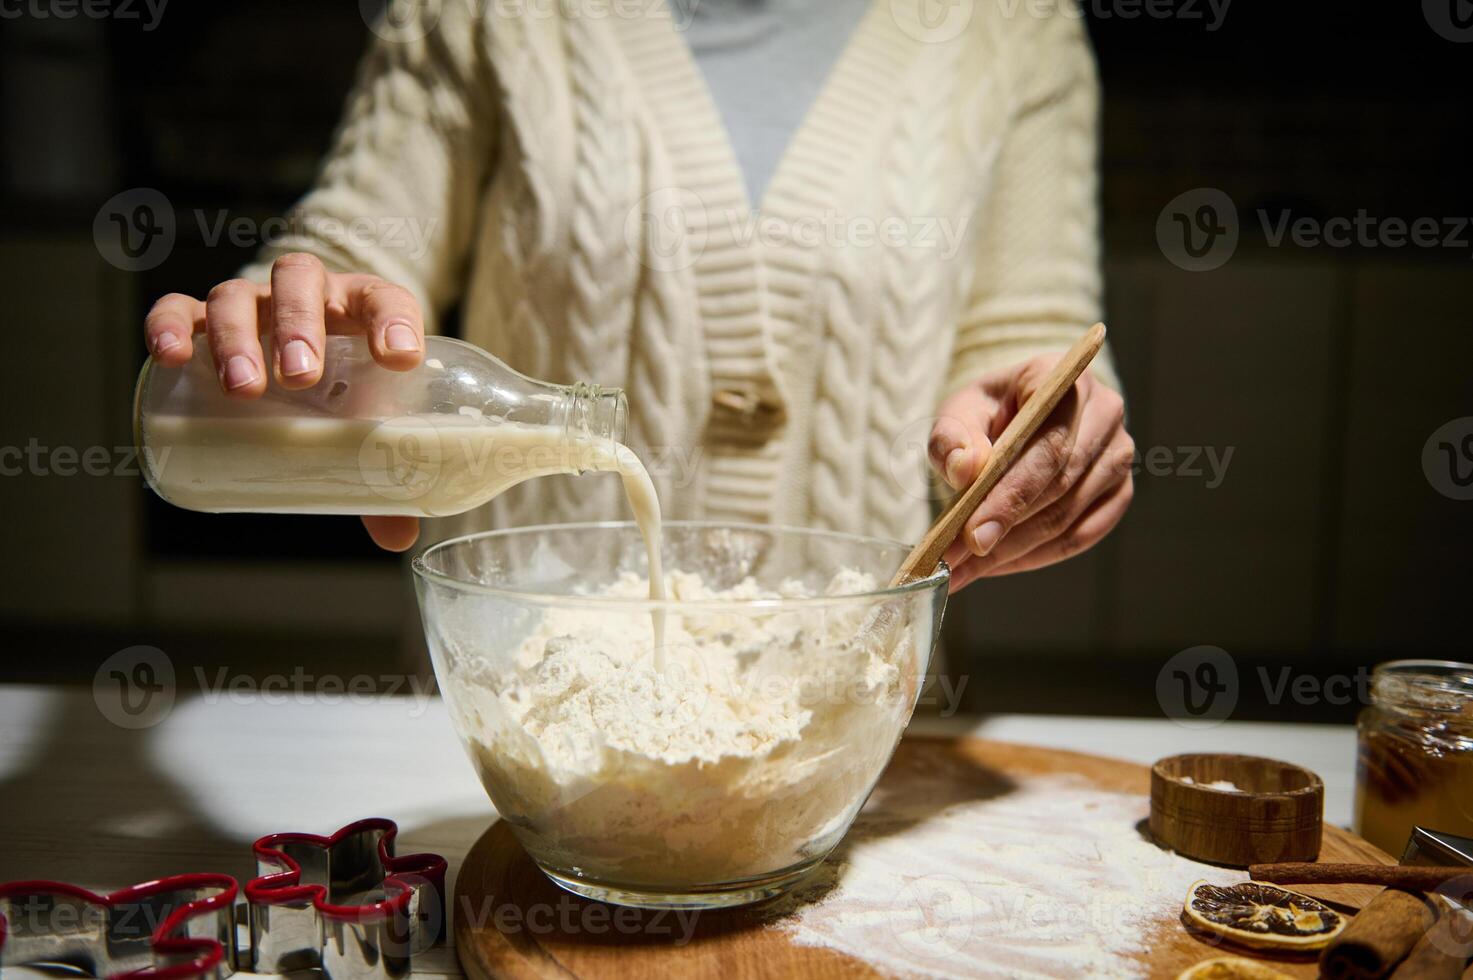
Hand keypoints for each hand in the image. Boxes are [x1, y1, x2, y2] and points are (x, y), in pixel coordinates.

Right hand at [143, 252, 424, 551]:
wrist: (293, 358)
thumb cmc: (342, 385)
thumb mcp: (366, 416)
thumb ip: (381, 469)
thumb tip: (397, 536)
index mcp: (361, 307)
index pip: (383, 299)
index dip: (394, 322)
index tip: (399, 359)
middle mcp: (305, 293)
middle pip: (299, 282)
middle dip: (299, 326)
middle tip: (300, 377)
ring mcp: (251, 303)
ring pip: (237, 297)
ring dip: (239, 337)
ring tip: (244, 389)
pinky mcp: (200, 317)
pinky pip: (178, 308)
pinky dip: (169, 325)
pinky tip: (171, 355)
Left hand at [928, 354, 1133, 590]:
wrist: (1016, 414)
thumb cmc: (985, 413)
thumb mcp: (957, 412)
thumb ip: (952, 437)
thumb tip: (964, 469)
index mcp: (1062, 378)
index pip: (1048, 445)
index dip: (1011, 495)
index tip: (972, 534)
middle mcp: (1104, 412)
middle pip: (1060, 486)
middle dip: (1004, 530)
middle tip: (956, 561)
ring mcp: (1118, 454)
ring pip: (1069, 517)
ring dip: (1013, 551)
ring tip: (964, 570)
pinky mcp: (1119, 491)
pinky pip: (1081, 536)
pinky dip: (1035, 557)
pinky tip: (997, 565)